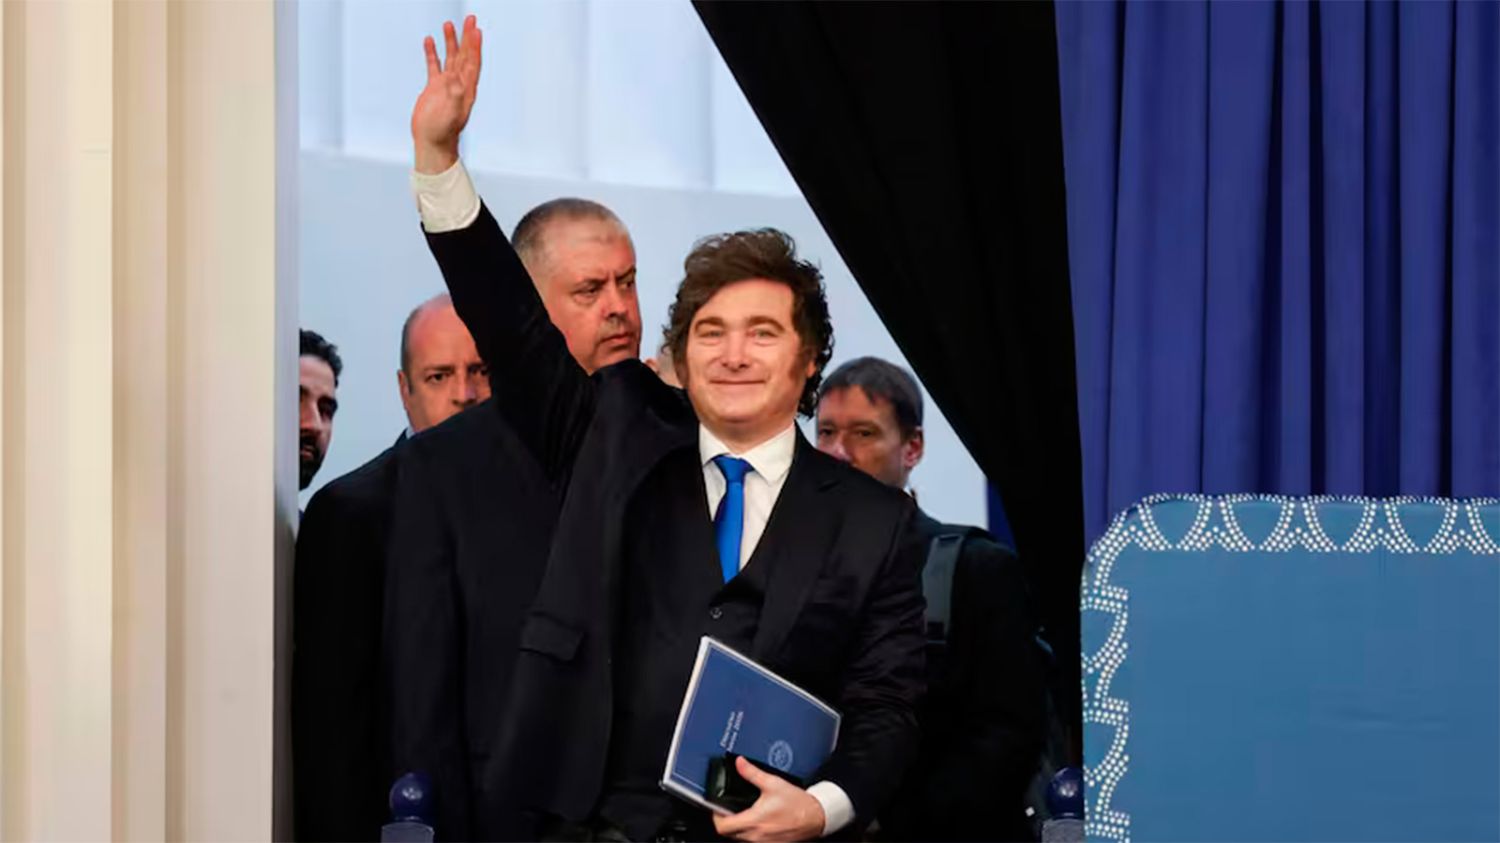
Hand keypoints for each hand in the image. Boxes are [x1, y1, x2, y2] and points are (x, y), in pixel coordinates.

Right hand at [411, 15, 481, 173]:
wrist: (432, 142)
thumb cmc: (441, 131)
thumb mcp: (449, 113)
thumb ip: (453, 95)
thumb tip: (455, 80)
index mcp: (466, 89)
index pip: (472, 62)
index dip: (474, 46)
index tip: (476, 29)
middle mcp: (459, 84)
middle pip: (465, 56)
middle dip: (467, 37)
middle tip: (470, 18)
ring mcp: (447, 85)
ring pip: (451, 58)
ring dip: (451, 42)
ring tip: (448, 24)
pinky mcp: (434, 88)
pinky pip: (434, 66)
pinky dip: (433, 53)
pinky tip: (430, 41)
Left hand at [712, 757, 826, 841]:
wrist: (815, 817)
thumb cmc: (797, 804)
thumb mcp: (773, 783)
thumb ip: (752, 773)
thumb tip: (739, 763)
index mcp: (753, 821)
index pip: (722, 827)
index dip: (716, 816)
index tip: (718, 807)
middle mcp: (755, 836)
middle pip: (728, 833)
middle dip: (726, 820)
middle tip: (730, 807)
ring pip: (739, 838)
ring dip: (738, 827)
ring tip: (745, 812)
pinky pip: (751, 841)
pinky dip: (749, 832)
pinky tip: (757, 821)